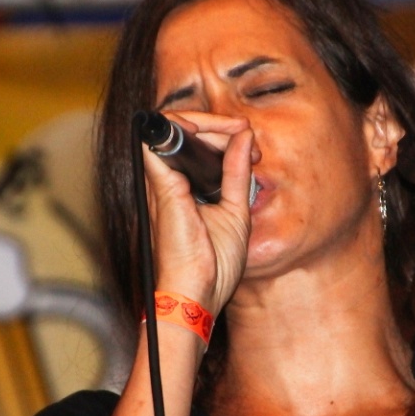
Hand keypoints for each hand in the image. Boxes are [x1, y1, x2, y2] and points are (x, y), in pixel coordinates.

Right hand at [141, 111, 256, 315]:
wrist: (199, 293)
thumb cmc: (214, 264)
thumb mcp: (236, 210)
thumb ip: (237, 172)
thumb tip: (244, 137)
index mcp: (184, 189)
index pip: (193, 144)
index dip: (222, 134)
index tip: (252, 148)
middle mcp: (169, 182)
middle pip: (185, 131)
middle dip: (220, 124)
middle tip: (247, 137)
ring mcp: (163, 183)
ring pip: (174, 128)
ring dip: (209, 123)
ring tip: (238, 134)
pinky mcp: (162, 187)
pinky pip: (163, 141)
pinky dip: (189, 127)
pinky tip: (217, 135)